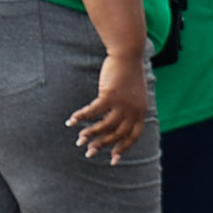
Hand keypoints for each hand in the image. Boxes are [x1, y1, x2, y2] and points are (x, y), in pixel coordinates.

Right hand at [70, 48, 151, 164]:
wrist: (128, 54)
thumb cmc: (129, 72)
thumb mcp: (134, 93)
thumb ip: (129, 108)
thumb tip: (117, 121)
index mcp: (141, 112)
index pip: (133, 136)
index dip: (122, 149)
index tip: (113, 159)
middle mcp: (133, 111)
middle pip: (117, 135)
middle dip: (102, 145)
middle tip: (89, 152)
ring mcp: (122, 104)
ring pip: (104, 126)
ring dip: (90, 133)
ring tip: (79, 139)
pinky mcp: (109, 95)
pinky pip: (93, 111)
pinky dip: (81, 116)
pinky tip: (71, 120)